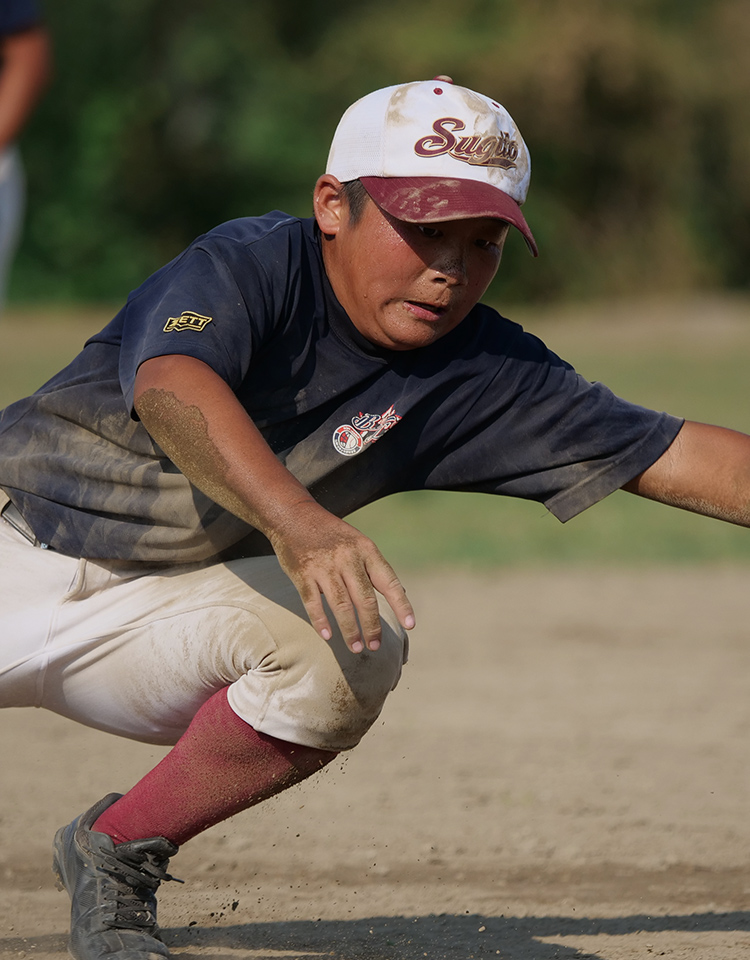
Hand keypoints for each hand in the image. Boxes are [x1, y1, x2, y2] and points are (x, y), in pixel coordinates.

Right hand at [270, 502, 414, 652]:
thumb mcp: (359, 542)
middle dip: (372, 626)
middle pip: (365, 599)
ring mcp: (324, 566)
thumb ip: (375, 568)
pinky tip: (328, 636)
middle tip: (375, 646)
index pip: (389, 581)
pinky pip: (313, 602)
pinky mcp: (303, 573)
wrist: (294, 515)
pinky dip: (321, 621)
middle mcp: (348, 558)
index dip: (401, 605)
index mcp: (366, 550)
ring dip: (350, 630)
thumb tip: (400, 593)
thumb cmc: (331, 534)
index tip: (410, 625)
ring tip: (356, 648)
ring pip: (341, 605)